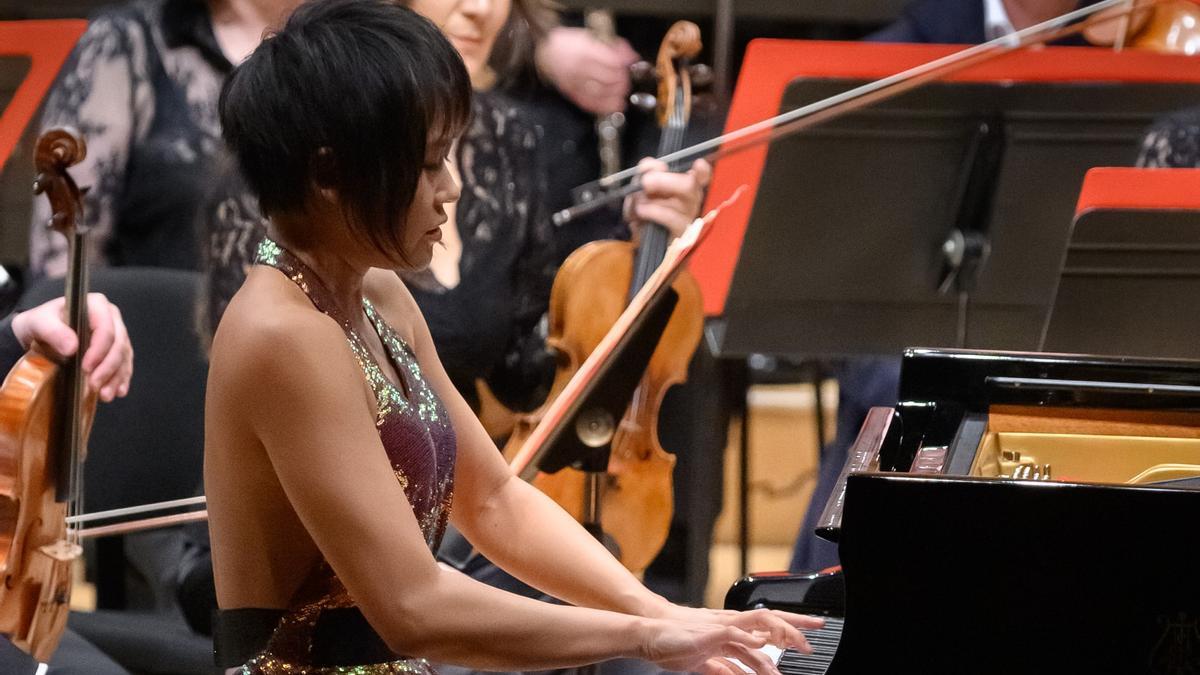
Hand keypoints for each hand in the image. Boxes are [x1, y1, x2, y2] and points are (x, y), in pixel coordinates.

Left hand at [11, 293, 132, 400]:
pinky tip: (118, 391)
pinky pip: (124, 364)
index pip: (106, 328)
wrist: (37, 334)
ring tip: (105, 395)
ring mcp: (116, 334)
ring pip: (124, 356)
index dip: (99, 349)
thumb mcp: (37, 322)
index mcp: (96, 305)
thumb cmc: (38, 323)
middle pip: (119, 344)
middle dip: (108, 367)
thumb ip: (52, 331)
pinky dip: (121, 379)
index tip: (86, 368)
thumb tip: (72, 347)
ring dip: (116, 377)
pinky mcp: (115, 350)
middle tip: (94, 385)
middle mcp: (111, 318)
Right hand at [536, 27, 637, 114]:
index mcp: (586, 52)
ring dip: (618, 93)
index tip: (629, 63)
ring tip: (622, 89)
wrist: (546, 53)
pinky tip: (617, 104)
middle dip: (623, 79)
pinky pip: (593, 104)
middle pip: (610, 79)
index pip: (613, 62)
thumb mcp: (592, 37)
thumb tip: (631, 57)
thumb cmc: (570, 44)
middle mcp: (580, 69)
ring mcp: (576, 84)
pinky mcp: (573, 95)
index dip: (625, 64)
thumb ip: (613, 46)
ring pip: (603, 93)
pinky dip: (607, 106)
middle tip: (626, 77)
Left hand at [624, 157, 712, 239]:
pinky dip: (652, 212)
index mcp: (686, 185)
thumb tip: (653, 167)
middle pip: (689, 185)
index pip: (702, 175)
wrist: (641, 237)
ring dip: (652, 200)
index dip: (702, 170)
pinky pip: (670, 218)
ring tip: (639, 202)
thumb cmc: (646, 208)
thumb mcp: (641, 185)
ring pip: (678, 202)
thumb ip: (646, 170)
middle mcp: (692, 200)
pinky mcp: (682, 234)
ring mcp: (689, 217)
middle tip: (646, 182)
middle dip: (665, 181)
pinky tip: (642, 211)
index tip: (698, 163)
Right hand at [653, 604, 824, 654]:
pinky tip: (762, 645)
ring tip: (795, 645)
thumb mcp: (705, 662)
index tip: (808, 640)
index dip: (788, 632)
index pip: (765, 628)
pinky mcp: (708, 633)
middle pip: (769, 619)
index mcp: (730, 632)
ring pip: (756, 624)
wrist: (649, 635)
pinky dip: (749, 638)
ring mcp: (719, 627)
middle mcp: (729, 625)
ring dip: (778, 634)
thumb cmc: (673, 645)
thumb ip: (725, 667)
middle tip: (813, 639)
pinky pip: (733, 633)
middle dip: (794, 627)